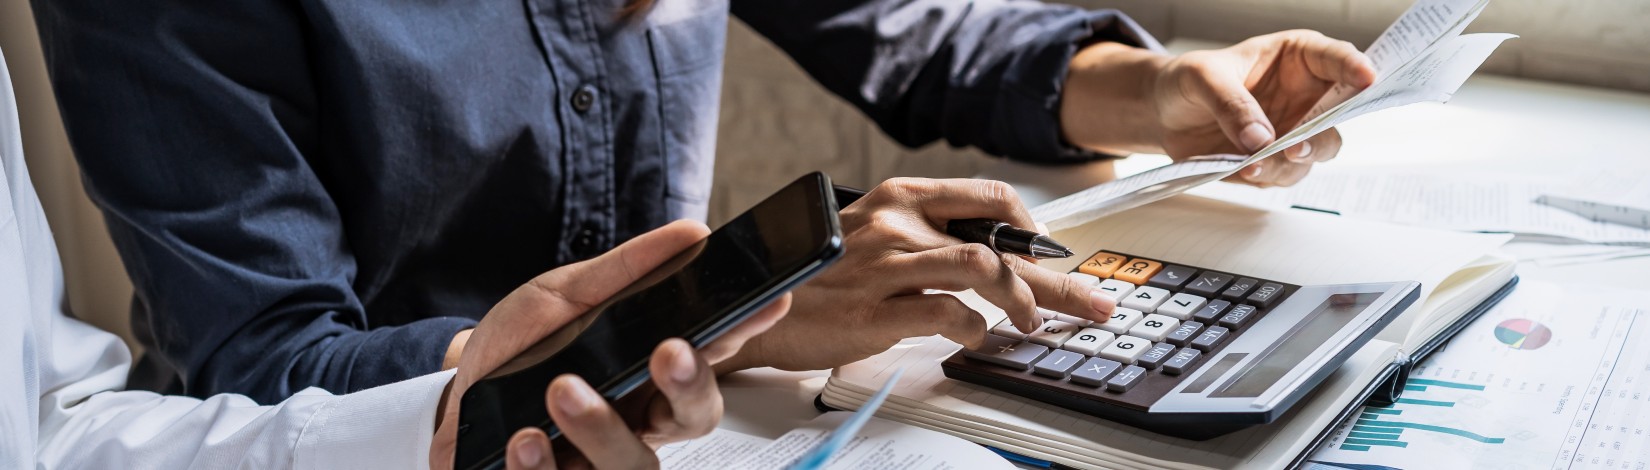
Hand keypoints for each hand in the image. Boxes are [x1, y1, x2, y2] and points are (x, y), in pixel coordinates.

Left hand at [429, 220, 790, 468]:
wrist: (453, 399)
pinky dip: (541, 468)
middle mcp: (639, 422)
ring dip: (602, 429)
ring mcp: (598, 462)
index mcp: (652, 372)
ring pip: (634, 466)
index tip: (769, 300)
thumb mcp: (564, 297)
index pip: (713, 352)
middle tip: (668, 351)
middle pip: (692, 418)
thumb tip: (690, 234)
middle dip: (690, 385)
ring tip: (561, 390)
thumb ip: (624, 271)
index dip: (745, 330)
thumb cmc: (521, 350)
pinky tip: (522, 441)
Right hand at [719, 178, 1117, 372]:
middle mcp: (896, 223)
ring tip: (1030, 325)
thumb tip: (993, 257)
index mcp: (901, 197)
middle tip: (1093, 304)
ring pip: (982, 268)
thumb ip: (926, 237)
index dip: (1034, 231)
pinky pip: (945, 315)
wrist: (754, 305)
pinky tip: (975, 339)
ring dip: (1022, 301)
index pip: (991, 198)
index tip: (1052, 260)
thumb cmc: (818, 276)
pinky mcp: (872, 312)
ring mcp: (883, 266)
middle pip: (1000, 241)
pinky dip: (973, 330)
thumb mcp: (872, 235)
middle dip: (1057, 279)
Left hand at [1061, 30, 1375, 186]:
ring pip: (1314, 153)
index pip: (1338, 59)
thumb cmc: (1188, 80)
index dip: (1356, 69)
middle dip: (1323, 133)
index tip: (1367, 78)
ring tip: (1250, 165)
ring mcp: (1293, 130)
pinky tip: (1240, 171)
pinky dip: (1265, 177)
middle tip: (1296, 146)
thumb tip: (1259, 140)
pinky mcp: (1275, 160)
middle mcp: (1306, 96)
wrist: (1164, 112)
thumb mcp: (1202, 78)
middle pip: (1338, 116)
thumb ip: (1232, 104)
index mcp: (1299, 58)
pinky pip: (1283, 175)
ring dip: (1288, 163)